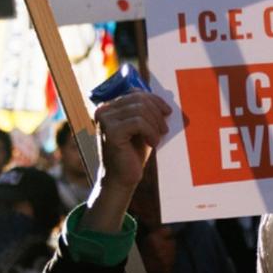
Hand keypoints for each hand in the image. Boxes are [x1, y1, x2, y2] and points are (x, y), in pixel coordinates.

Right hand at [85, 93, 172, 233]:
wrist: (121, 179)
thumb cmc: (132, 154)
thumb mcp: (142, 128)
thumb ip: (148, 112)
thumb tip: (168, 95)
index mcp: (108, 107)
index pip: (135, 93)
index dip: (154, 100)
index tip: (167, 111)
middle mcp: (103, 110)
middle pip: (139, 99)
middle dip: (157, 112)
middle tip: (165, 129)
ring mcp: (105, 120)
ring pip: (140, 110)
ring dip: (155, 124)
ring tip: (158, 138)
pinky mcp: (111, 131)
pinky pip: (139, 122)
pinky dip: (151, 132)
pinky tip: (152, 144)